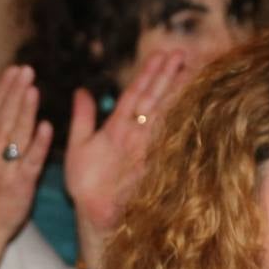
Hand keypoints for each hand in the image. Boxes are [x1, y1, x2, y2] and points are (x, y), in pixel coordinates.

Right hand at [0, 65, 51, 247]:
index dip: (3, 89)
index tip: (14, 70)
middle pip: (2, 118)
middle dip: (14, 92)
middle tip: (26, 71)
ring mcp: (2, 170)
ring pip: (14, 135)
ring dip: (24, 111)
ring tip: (33, 89)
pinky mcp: (19, 185)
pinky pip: (30, 162)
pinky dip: (38, 144)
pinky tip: (46, 127)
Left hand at [64, 49, 190, 268]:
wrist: (92, 215)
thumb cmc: (85, 185)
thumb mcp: (79, 146)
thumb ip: (82, 118)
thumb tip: (82, 90)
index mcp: (118, 126)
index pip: (135, 93)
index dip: (148, 73)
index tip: (161, 53)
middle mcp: (136, 134)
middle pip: (154, 98)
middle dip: (167, 76)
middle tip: (180, 52)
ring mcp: (145, 147)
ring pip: (162, 114)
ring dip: (174, 92)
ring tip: (187, 68)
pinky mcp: (151, 163)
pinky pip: (166, 140)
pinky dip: (177, 123)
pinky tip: (188, 105)